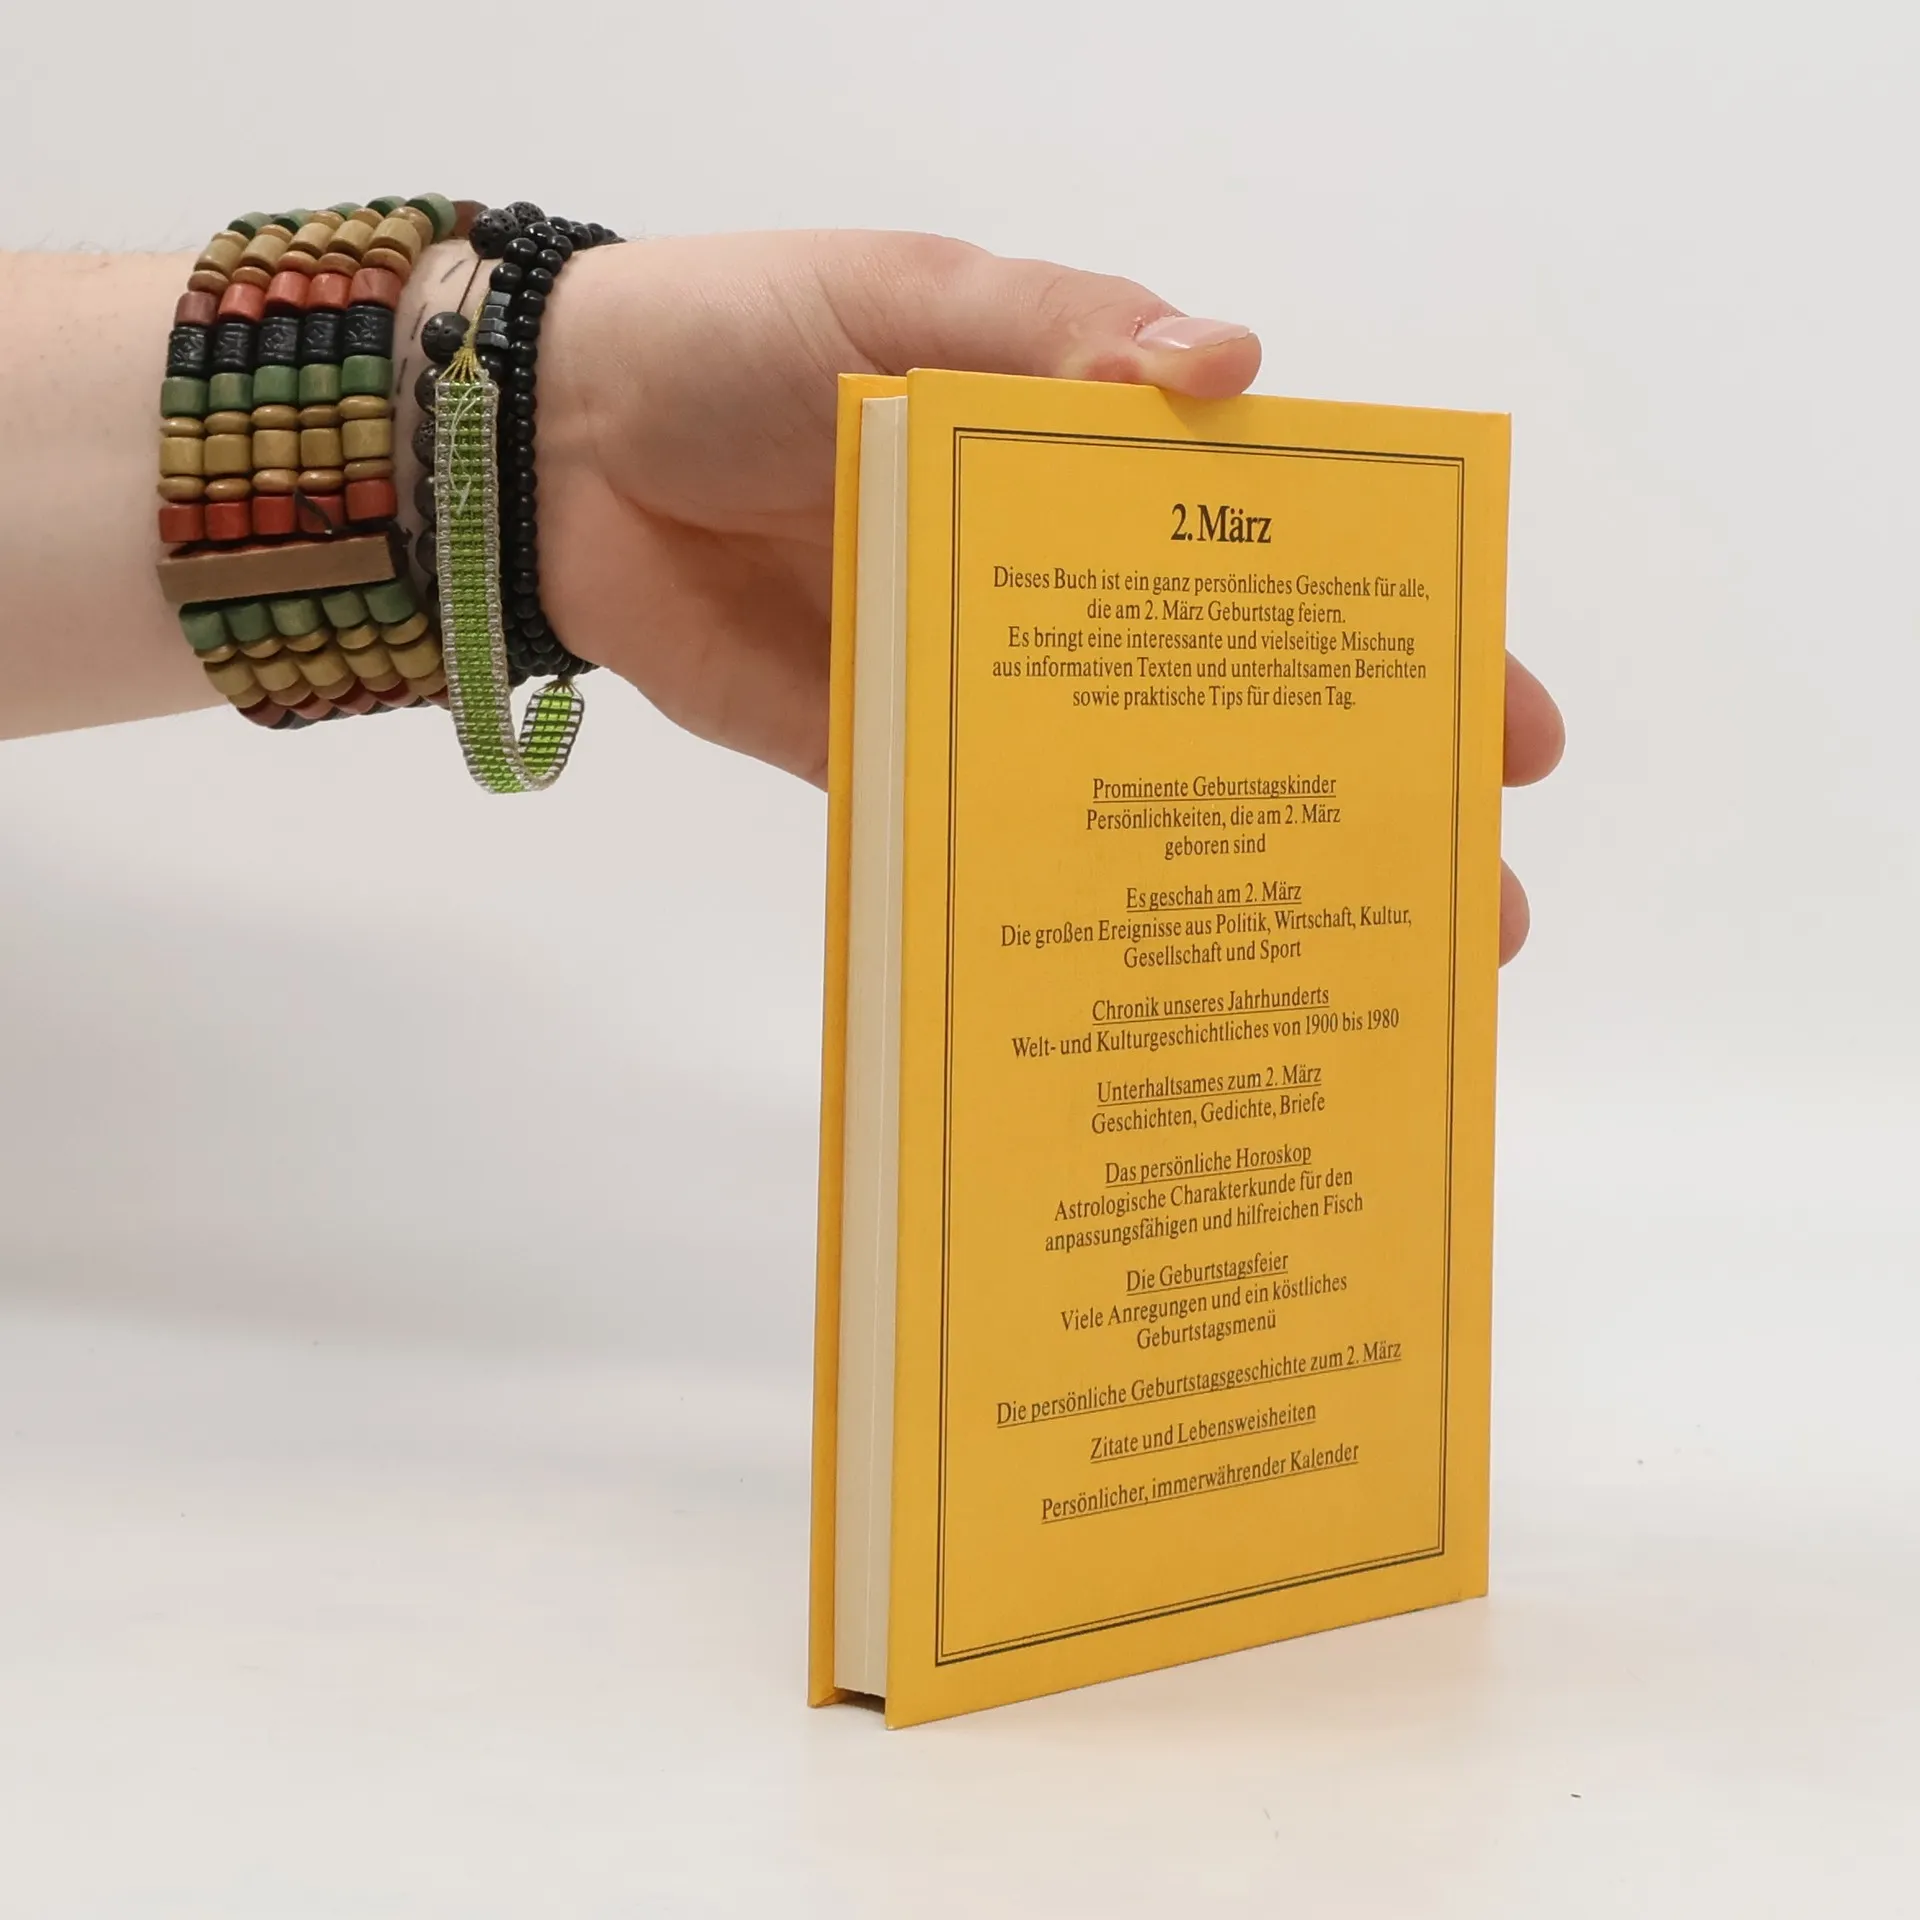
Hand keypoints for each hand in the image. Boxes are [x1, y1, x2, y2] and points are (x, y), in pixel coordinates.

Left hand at [532, 232, 1562, 959]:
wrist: (557, 446)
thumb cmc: (744, 335)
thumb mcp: (914, 299)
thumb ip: (1057, 336)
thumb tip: (1225, 370)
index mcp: (1092, 472)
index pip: (1282, 562)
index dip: (1393, 643)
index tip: (1500, 726)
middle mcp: (1060, 595)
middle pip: (1233, 704)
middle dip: (1350, 797)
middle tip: (1461, 897)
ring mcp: (980, 689)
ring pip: (1128, 790)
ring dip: (1227, 876)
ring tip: (1334, 967)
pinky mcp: (887, 761)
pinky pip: (987, 834)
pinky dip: (1058, 901)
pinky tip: (1142, 973)